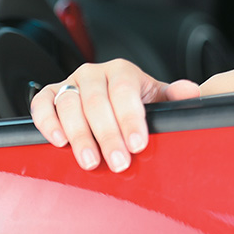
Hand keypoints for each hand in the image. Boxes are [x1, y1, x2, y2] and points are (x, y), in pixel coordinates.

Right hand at [30, 59, 199, 171]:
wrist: (114, 99)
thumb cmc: (136, 101)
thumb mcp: (159, 99)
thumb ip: (176, 97)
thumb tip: (191, 92)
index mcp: (123, 71)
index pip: (125, 92)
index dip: (131, 118)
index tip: (138, 144)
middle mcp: (94, 74)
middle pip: (97, 102)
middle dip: (108, 135)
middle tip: (118, 161)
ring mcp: (70, 83)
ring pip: (69, 106)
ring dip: (79, 136)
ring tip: (91, 161)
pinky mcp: (50, 95)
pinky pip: (42, 105)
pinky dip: (47, 122)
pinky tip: (59, 141)